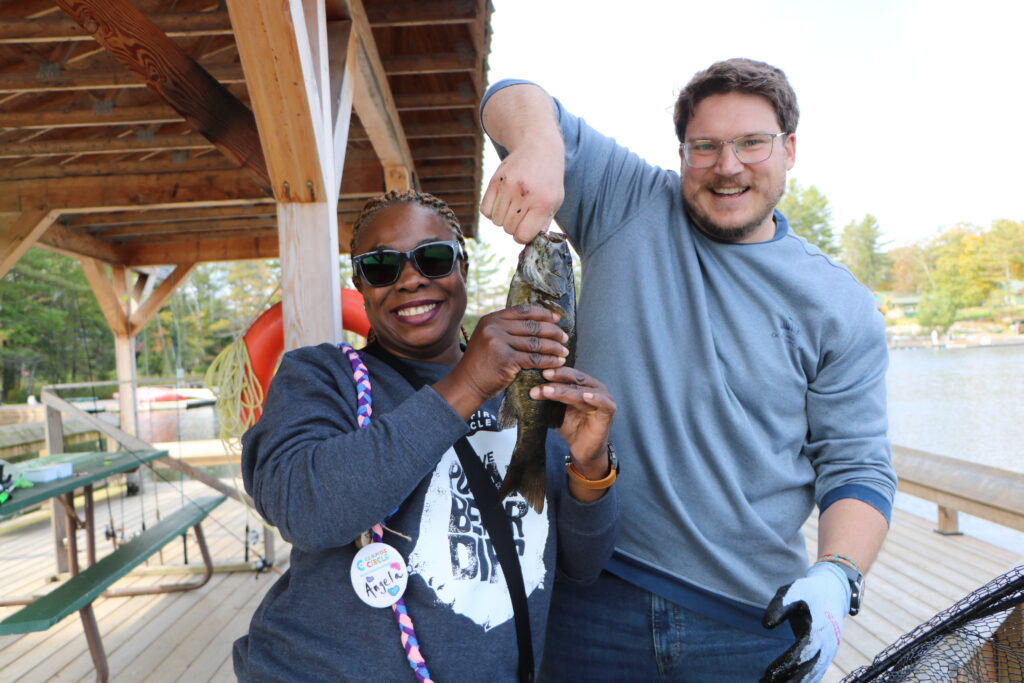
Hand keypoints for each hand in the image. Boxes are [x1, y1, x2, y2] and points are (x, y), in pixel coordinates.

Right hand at [433, 305, 568, 417]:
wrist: (466, 384)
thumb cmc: (481, 364)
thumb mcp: (488, 339)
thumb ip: (506, 329)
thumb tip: (538, 323)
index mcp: (491, 319)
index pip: (523, 310)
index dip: (543, 313)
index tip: (557, 318)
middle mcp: (494, 328)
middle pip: (532, 326)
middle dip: (553, 331)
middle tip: (564, 337)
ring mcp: (499, 343)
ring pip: (536, 342)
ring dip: (554, 347)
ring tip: (564, 352)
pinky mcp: (506, 360)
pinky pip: (534, 358)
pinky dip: (549, 361)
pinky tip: (557, 363)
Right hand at [480, 143, 564, 243]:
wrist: (538, 148)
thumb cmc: (547, 180)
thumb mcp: (554, 202)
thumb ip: (542, 224)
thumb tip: (528, 244)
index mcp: (542, 204)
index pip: (522, 236)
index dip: (523, 236)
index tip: (526, 229)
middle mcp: (524, 195)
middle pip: (508, 229)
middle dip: (514, 226)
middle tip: (522, 213)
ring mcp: (508, 187)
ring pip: (496, 221)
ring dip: (503, 218)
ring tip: (513, 205)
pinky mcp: (495, 181)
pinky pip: (484, 210)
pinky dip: (491, 211)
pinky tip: (502, 201)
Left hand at [530, 367, 614, 478]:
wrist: (583, 450)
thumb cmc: (571, 428)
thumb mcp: (555, 411)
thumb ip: (547, 399)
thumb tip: (527, 388)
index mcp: (582, 384)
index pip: (567, 374)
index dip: (554, 372)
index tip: (538, 371)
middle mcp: (594, 387)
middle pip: (575, 379)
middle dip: (557, 378)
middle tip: (542, 377)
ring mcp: (603, 398)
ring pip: (583, 390)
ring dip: (565, 390)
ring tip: (549, 391)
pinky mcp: (609, 411)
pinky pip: (603, 402)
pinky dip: (595, 398)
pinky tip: (585, 395)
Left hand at [760, 562, 850, 682]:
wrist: (832, 592)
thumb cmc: (807, 591)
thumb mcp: (792, 591)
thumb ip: (779, 607)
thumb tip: (767, 625)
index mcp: (820, 625)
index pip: (804, 649)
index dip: (788, 663)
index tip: (770, 673)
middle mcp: (829, 641)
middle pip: (809, 665)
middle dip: (788, 677)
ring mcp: (831, 649)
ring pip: (814, 671)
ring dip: (796, 681)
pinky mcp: (829, 653)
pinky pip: (818, 670)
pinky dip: (805, 679)